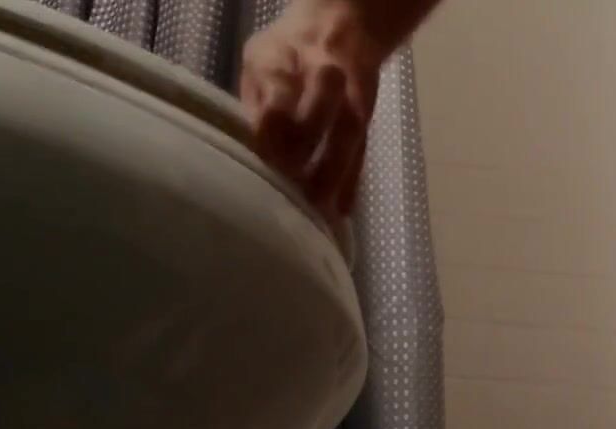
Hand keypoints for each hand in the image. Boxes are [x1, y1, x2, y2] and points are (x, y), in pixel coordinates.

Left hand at [240, 0, 382, 220]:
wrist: (342, 29)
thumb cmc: (285, 56)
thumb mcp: (258, 63)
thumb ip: (254, 103)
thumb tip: (248, 153)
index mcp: (282, 58)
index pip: (278, 98)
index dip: (272, 134)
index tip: (264, 166)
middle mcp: (323, 71)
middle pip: (321, 110)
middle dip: (306, 152)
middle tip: (290, 190)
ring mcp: (352, 93)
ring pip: (348, 132)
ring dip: (333, 174)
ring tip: (316, 211)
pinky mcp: (367, 116)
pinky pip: (362, 149)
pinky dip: (350, 182)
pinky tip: (339, 210)